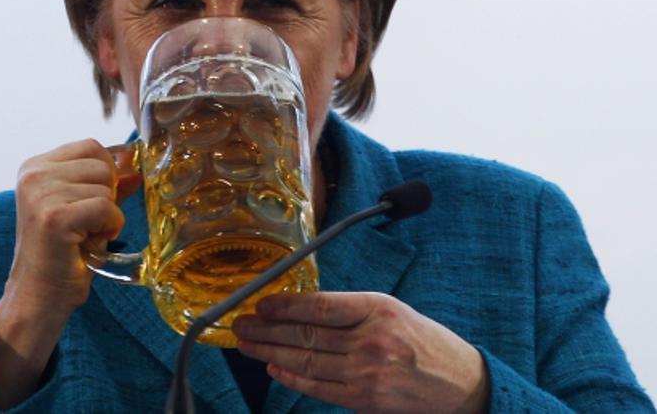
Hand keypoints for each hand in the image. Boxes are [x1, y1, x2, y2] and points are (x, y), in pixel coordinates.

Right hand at [0, 139, 140, 408]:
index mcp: (34, 167)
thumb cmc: (62, 255)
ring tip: (87, 235)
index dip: (106, 173)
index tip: (95, 204)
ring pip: (107, 185)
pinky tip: (94, 242)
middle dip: (108, 194)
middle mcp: (33, 174)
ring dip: (108, 214)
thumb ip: (105, 184)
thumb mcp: (84, 211)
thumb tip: (133, 164)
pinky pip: (107, 207)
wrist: (39, 297)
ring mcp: (41, 193)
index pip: (91, 146)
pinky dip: (112, 227)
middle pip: (102, 162)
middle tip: (90, 224)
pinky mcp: (54, 217)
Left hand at [231, 292, 489, 413]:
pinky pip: (320, 387)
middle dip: (266, 330)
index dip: (283, 306)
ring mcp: (368, 372)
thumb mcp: (391, 310)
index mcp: (378, 309)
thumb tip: (297, 309)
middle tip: (241, 325)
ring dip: (270, 353)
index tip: (260, 304)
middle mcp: (371, 340)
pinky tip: (274, 368)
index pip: (318, 306)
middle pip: (306, 334)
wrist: (462, 384)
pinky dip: (293, 378)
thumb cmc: (423, 341)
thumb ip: (349, 309)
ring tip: (247, 344)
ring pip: (307, 361)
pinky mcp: (366, 399)